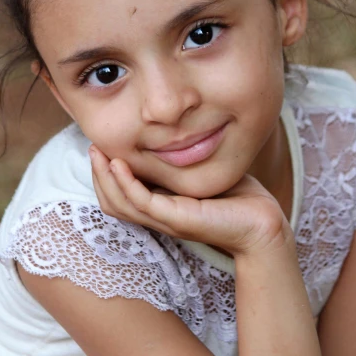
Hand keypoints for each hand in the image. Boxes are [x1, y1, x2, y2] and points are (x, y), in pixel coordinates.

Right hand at [89, 145, 291, 256]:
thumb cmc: (239, 197)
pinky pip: (142, 202)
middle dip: (97, 175)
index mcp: (162, 208)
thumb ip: (182, 159)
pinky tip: (119, 163)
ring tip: (98, 153)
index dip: (105, 175)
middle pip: (112, 202)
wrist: (263, 223)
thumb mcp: (202, 172)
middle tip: (92, 147)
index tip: (102, 147)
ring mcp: (166, 221)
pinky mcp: (178, 219)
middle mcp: (159, 217)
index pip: (120, 196)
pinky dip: (126, 184)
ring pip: (120, 205)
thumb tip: (169, 132)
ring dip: (104, 179)